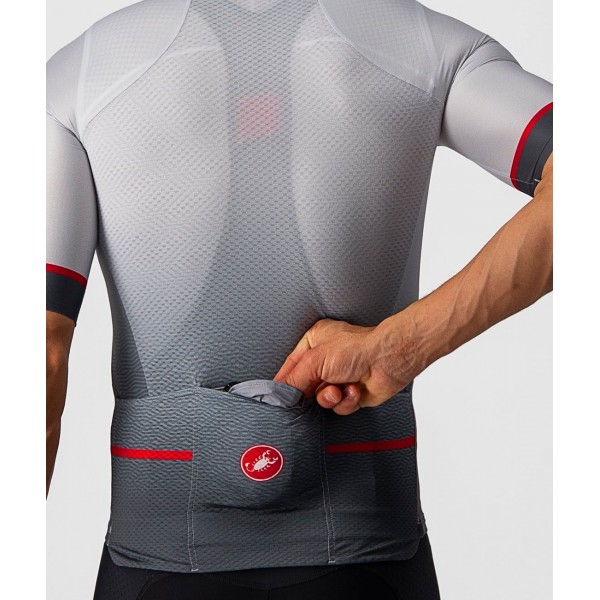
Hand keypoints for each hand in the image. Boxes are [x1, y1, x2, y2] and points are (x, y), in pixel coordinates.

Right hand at [272, 317, 418, 414]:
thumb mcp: (314, 361)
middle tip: (315, 390)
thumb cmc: (358, 348)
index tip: (278, 396)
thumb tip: (279, 394)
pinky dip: (346, 401)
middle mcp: (326, 358)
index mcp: (314, 341)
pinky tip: (354, 390)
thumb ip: (293, 380)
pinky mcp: (352, 392)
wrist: (388, 360)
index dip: (285, 382)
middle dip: (312, 391)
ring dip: (330, 398)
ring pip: (322, 399)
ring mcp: (340, 376)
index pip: (291, 366)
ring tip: (339, 389)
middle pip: (306, 386)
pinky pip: (339, 407)